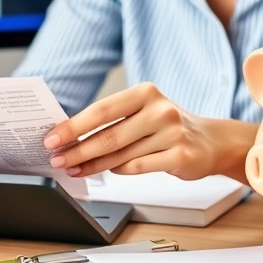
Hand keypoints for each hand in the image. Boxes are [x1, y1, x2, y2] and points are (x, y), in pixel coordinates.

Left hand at [43, 82, 257, 182]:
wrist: (211, 141)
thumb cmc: (167, 125)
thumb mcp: (142, 111)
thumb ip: (113, 120)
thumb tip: (70, 134)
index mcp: (145, 92)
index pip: (101, 110)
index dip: (73, 126)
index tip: (51, 138)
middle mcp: (160, 109)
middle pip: (109, 135)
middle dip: (78, 150)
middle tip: (57, 158)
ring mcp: (172, 133)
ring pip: (121, 155)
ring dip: (93, 165)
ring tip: (73, 169)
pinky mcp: (181, 156)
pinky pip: (139, 167)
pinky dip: (120, 170)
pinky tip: (107, 170)